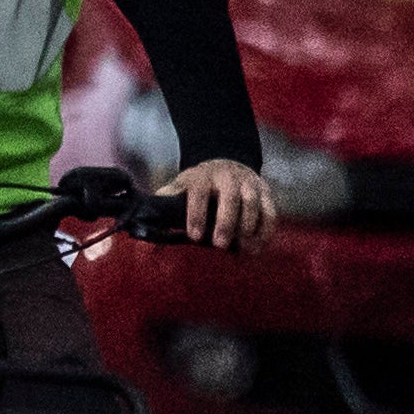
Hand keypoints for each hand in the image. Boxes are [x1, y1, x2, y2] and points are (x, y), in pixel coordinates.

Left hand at [160, 154, 278, 252]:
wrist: (226, 164)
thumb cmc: (197, 185)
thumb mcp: (179, 188)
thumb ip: (164, 206)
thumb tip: (142, 231)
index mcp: (202, 176)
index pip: (199, 192)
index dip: (196, 214)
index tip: (193, 236)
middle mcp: (228, 177)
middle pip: (231, 197)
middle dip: (225, 222)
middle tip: (219, 245)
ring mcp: (249, 184)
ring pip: (253, 203)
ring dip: (249, 227)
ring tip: (242, 249)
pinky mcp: (266, 193)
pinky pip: (270, 212)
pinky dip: (266, 230)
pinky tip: (258, 248)